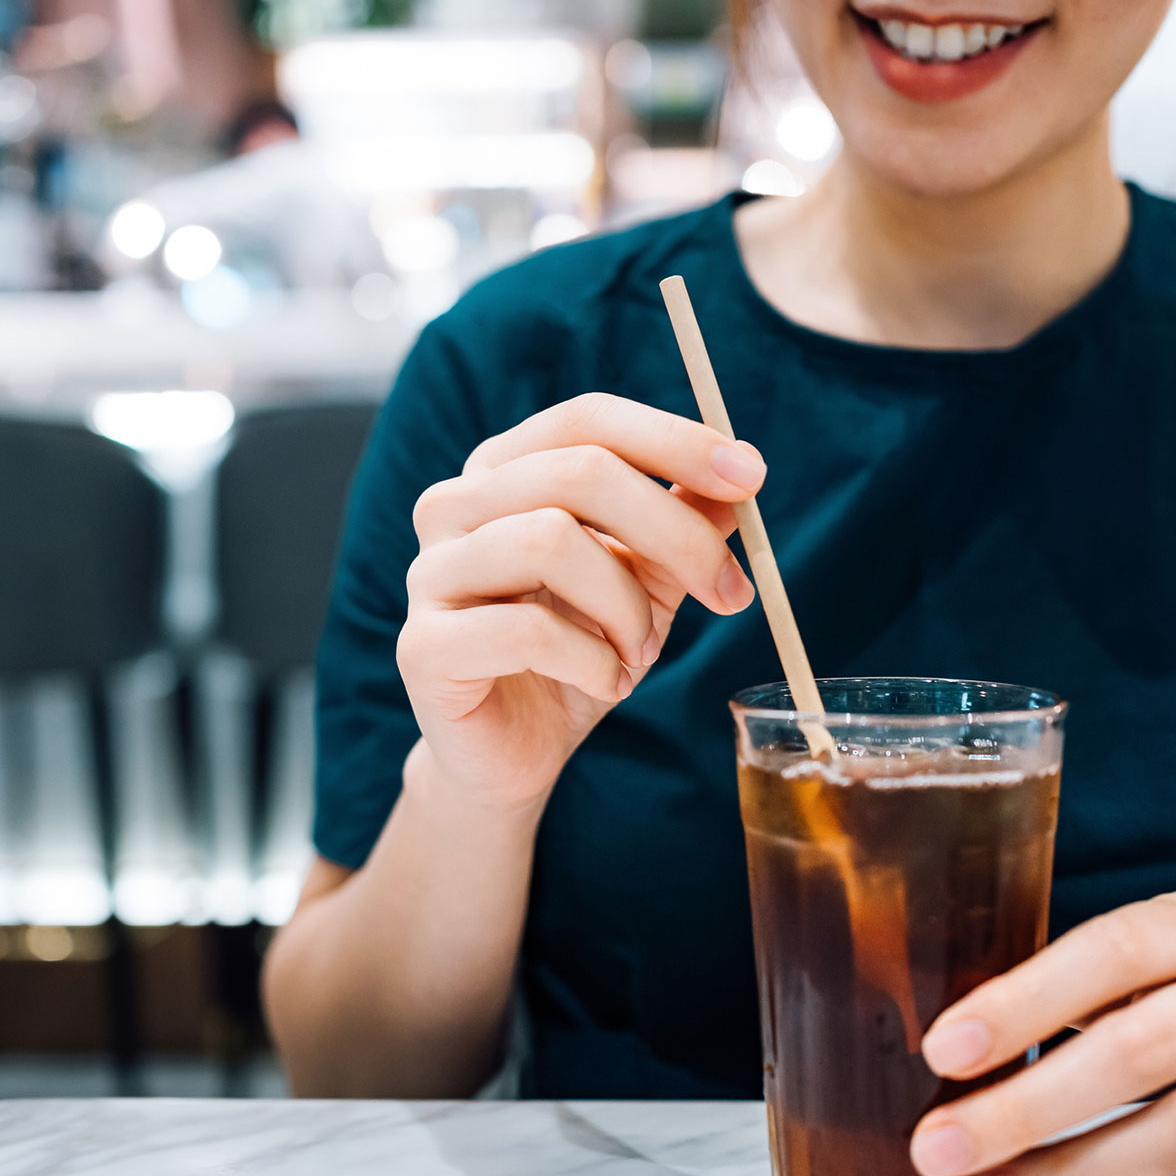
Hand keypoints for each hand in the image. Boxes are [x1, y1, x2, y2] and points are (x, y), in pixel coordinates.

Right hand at [395, 393, 761, 813]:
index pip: (588, 420)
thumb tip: (737, 478)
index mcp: (505, 472)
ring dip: (626, 608)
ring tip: (639, 653)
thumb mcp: (645, 582)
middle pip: (580, 472)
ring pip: (550, 541)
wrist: (512, 755)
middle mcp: (454, 506)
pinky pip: (526, 631)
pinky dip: (591, 662)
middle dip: (675, 531)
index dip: (674, 440)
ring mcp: (431, 573)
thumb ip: (681, 526)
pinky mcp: (423, 647)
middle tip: (730, 594)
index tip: (751, 476)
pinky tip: (603, 683)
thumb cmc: (576, 654)